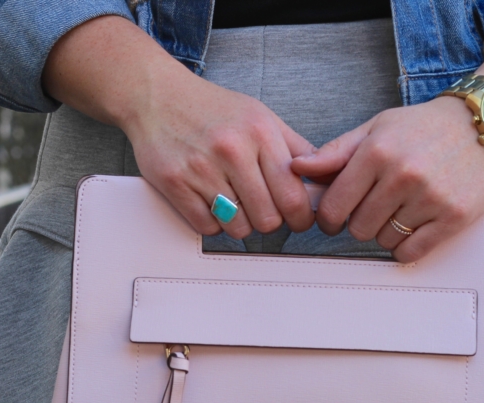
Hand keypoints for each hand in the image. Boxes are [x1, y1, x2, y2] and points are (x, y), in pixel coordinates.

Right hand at [124, 72, 315, 238]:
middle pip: (268, 219)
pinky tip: (212, 203)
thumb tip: (327, 180)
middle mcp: (232, 150)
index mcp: (260, 133)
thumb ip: (296, 149)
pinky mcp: (174, 183)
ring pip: (239, 228)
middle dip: (270, 221)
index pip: (293, 196)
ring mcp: (201, 168)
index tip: (298, 219)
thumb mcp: (262, 117)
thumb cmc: (212, 109)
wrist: (156, 95)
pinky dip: (213, 223)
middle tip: (264, 211)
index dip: (301, 217)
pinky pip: (207, 227)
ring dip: (241, 224)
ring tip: (236, 203)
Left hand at [290, 40, 483, 262]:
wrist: (483, 125)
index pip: (334, 206)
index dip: (329, 217)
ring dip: (386, 232)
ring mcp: (430, 198)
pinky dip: (407, 246)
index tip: (336, 216)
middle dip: (360, 223)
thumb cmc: (423, 128)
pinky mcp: (454, 217)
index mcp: (377, 152)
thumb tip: (295, 168)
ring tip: (400, 210)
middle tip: (374, 209)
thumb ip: (335, 152)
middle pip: (358, 229)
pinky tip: (413, 228)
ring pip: (385, 240)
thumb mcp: (376, 128)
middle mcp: (403, 175)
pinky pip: (412, 251)